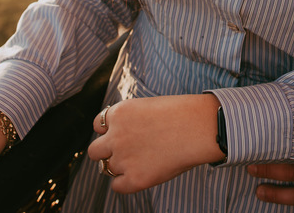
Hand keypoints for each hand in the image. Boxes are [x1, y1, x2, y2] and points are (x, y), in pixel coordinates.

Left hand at [88, 95, 224, 193]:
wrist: (198, 128)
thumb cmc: (181, 115)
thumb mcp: (148, 107)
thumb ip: (130, 121)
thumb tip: (123, 136)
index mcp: (118, 114)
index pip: (98, 126)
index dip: (110, 131)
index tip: (123, 134)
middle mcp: (115, 137)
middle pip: (95, 151)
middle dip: (106, 152)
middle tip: (125, 152)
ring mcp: (123, 159)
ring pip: (106, 169)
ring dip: (119, 166)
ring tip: (142, 160)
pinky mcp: (134, 179)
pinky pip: (117, 186)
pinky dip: (126, 183)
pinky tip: (142, 174)